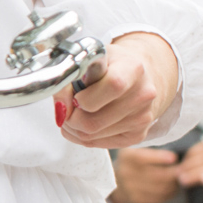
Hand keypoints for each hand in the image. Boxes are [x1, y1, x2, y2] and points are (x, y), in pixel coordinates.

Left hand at [56, 32, 178, 148]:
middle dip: (70, 118)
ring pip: (92, 136)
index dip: (85, 97)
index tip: (73, 96)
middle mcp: (142, 95)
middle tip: (64, 108)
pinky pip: (98, 144)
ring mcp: (142, 118)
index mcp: (133, 69)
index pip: (112, 86)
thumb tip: (60, 107)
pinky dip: (82, 136)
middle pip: (94, 121)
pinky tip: (82, 122)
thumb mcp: (91, 58)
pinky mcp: (137, 136)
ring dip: (73, 128)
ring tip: (72, 113)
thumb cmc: (111, 65)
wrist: (140, 77)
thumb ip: (71, 76)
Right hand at [111, 147, 180, 202]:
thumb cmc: (134, 162)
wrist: (117, 180)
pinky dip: (169, 194)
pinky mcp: (136, 200)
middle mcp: (125, 172)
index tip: (174, 157)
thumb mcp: (137, 151)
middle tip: (185, 170)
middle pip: (156, 175)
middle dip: (174, 173)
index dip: (159, 157)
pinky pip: (158, 198)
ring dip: (174, 185)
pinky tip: (173, 189)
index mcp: (126, 157)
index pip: (143, 157)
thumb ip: (152, 151)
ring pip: (160, 188)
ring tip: (181, 179)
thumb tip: (175, 157)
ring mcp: (129, 188)